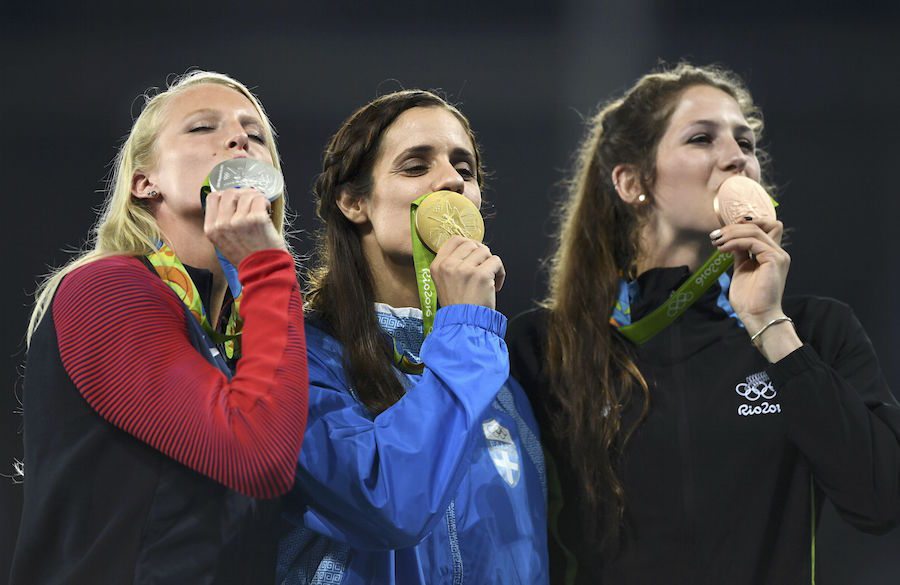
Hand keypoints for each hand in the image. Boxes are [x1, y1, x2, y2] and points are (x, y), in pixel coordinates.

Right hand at [204, 188, 284, 264]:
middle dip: (242, 194)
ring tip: (261, 209)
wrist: (263, 272)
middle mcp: (223, 224)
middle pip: (229, 193)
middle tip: (251, 202)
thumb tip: (231, 202)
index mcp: (212, 229)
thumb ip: (222, 222)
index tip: (236, 200)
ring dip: (255, 198)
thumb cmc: (247, 258)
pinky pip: (259, 199)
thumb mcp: (224, 242)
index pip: (212, 197)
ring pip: (246, 194)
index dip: (226, 195)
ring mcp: (239, 221)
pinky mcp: (256, 219)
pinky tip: (267, 211)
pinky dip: (265, 202)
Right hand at [429, 236, 505, 309]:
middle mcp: (448, 265)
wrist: (464, 326)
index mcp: (437, 266)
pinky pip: (496, 262)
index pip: (455, 240)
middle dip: (481, 256)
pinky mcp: (480, 275)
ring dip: (491, 265)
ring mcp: (464, 270)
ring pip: (485, 251)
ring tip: (488, 280)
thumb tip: (472, 248)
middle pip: (472, 244)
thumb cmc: (458, 307)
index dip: (469, 244)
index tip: (475, 255)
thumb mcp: (445, 283)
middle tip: (483, 270)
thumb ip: (453, 265)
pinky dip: (500, 273)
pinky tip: (495, 286)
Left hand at [711, 217, 800, 360]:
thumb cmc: (749, 299)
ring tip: (717, 242)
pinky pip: (752, 242)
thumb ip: (741, 254)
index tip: (724, 232)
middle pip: (759, 226)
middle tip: (716, 236)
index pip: (764, 227)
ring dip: (732, 234)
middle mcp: (778, 253)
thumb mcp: (742, 270)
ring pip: (755, 231)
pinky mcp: (774, 260)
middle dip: (734, 227)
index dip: (745, 224)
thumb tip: (732, 241)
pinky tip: (722, 249)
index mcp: (771, 255)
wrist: (757, 316)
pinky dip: (735, 242)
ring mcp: (778, 255)